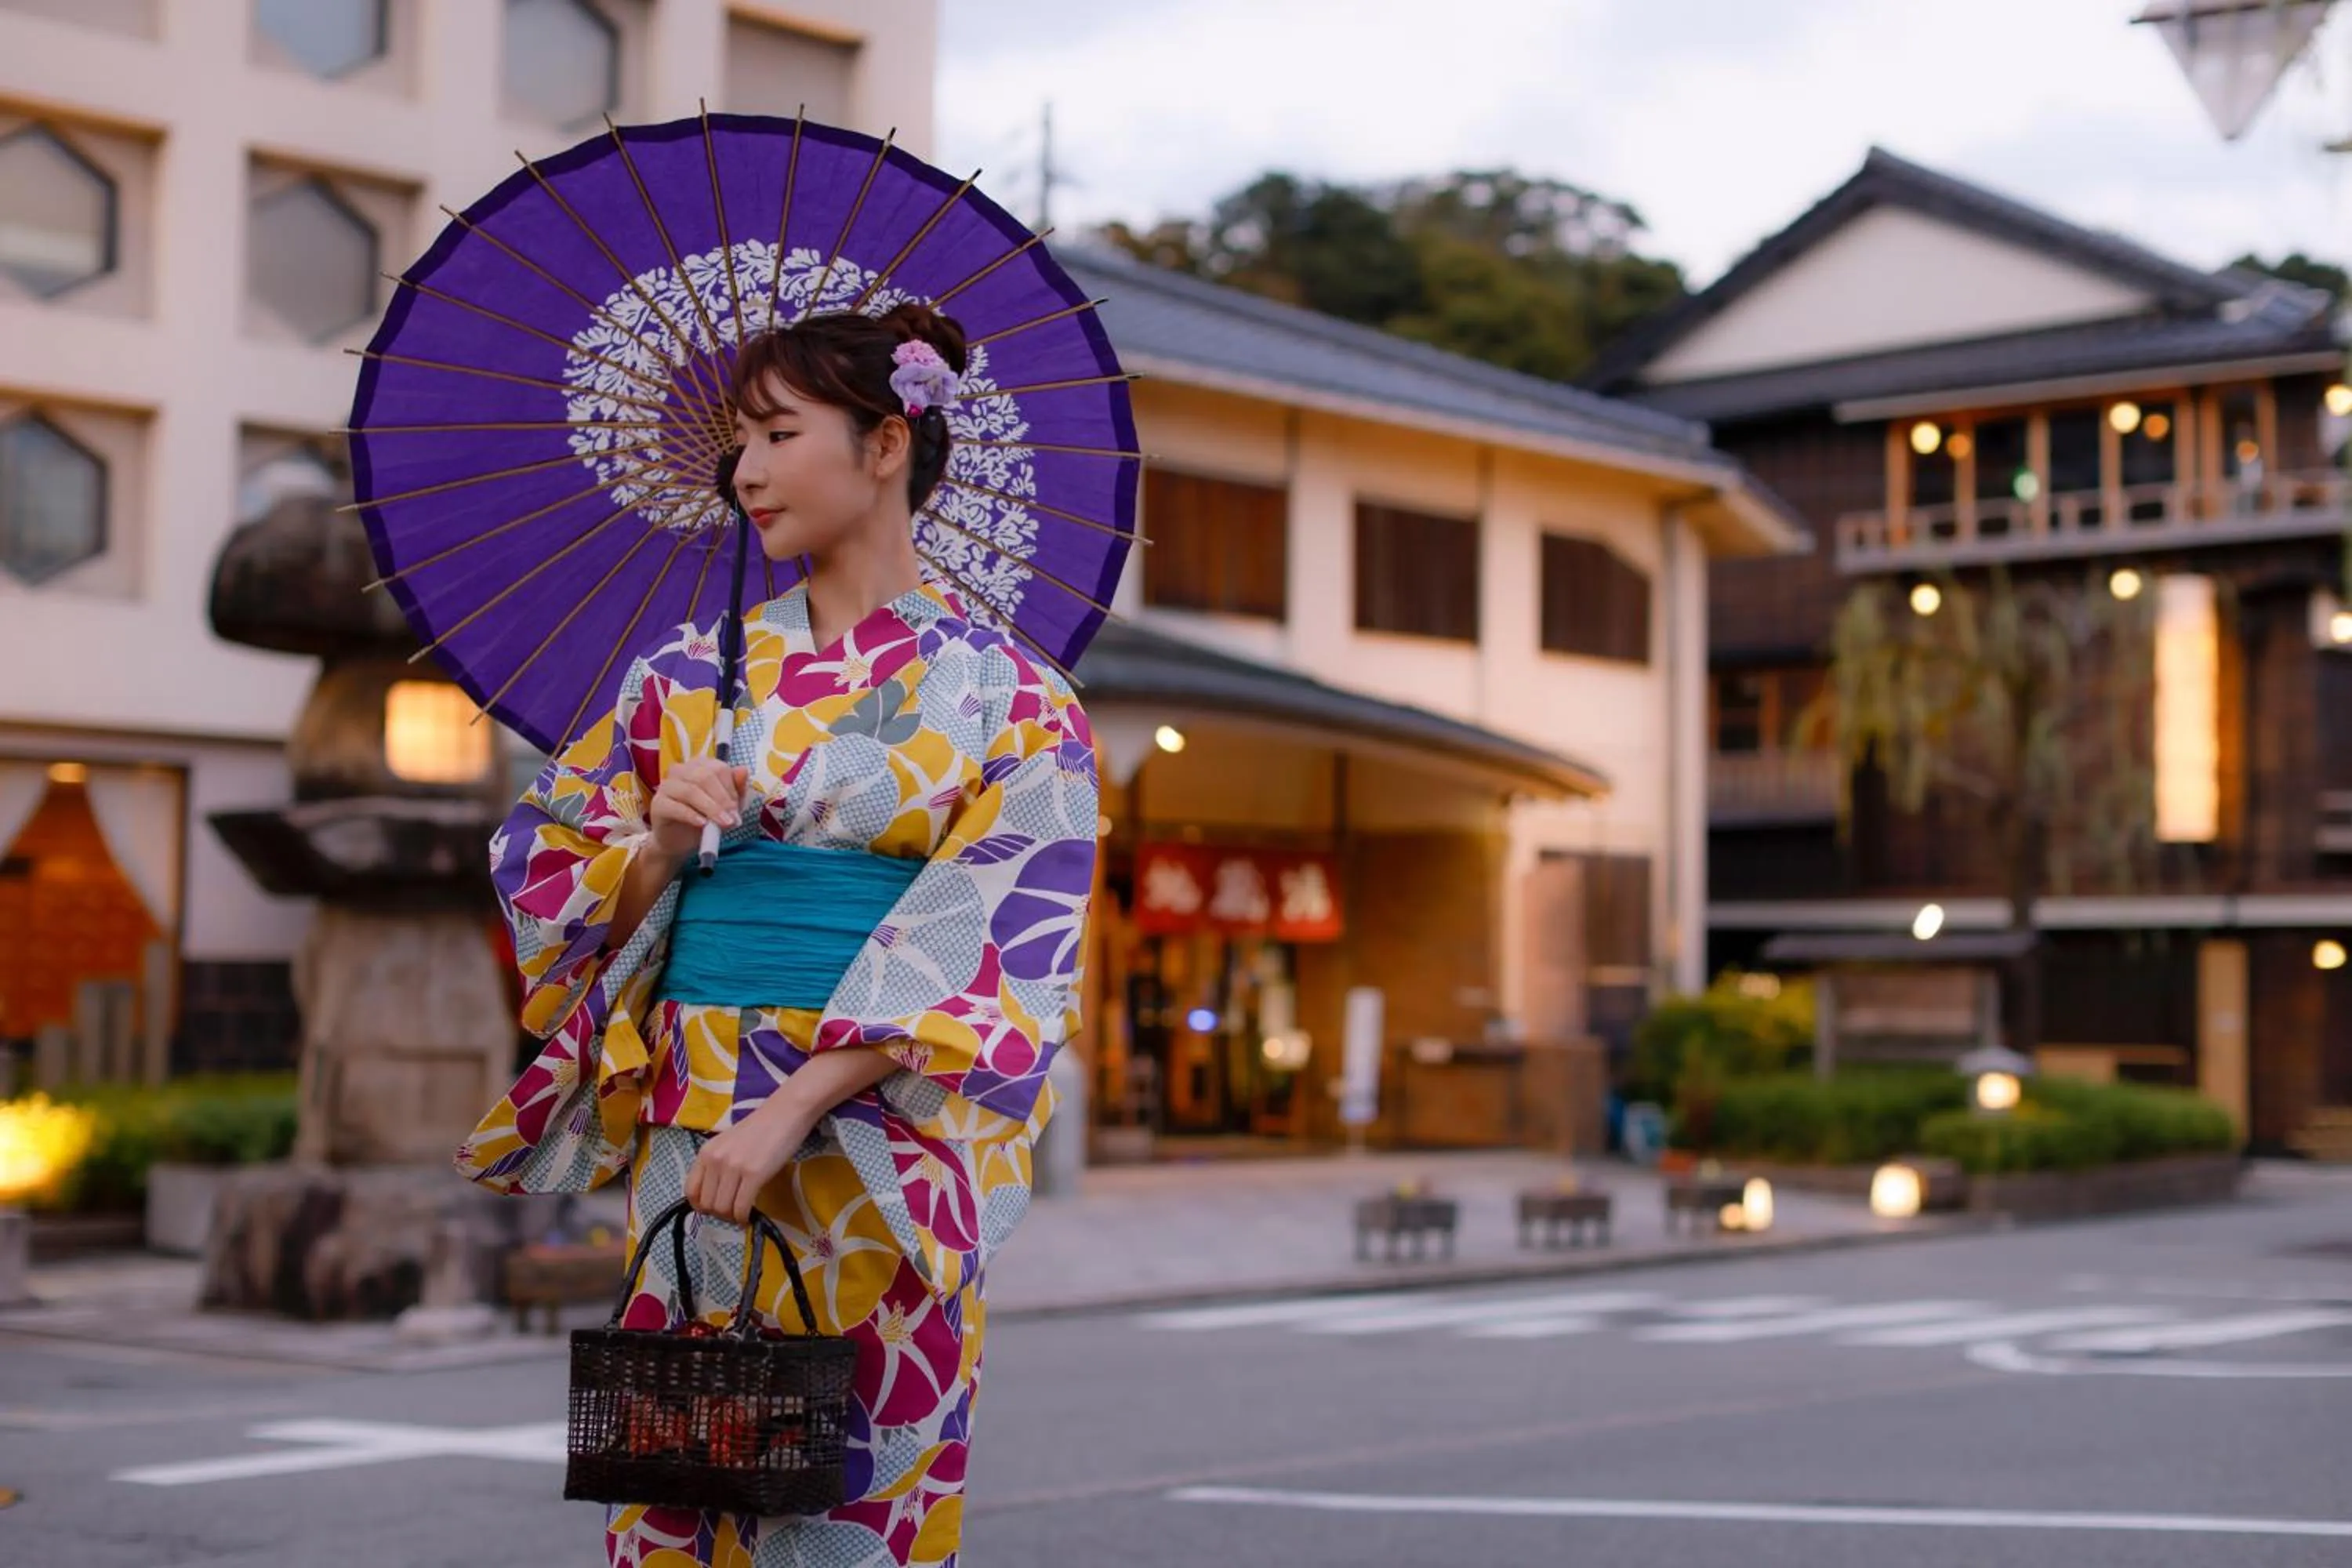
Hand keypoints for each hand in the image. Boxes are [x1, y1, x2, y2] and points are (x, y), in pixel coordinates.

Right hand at [648, 758, 749, 860]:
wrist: (680, 842)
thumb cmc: (705, 819)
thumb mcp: (727, 806)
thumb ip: (737, 788)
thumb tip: (743, 770)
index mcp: (700, 765)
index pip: (719, 768)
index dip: (731, 789)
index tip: (737, 810)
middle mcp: (681, 770)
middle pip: (704, 777)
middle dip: (722, 799)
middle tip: (732, 819)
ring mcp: (666, 785)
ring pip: (690, 790)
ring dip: (710, 808)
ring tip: (723, 824)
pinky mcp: (657, 804)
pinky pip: (675, 806)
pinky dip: (691, 815)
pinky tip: (702, 824)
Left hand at [686, 1100, 813, 1223]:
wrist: (786, 1113)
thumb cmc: (760, 1128)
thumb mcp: (728, 1144)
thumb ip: (718, 1164)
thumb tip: (715, 1194)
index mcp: (706, 1152)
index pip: (690, 1190)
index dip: (700, 1206)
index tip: (713, 1208)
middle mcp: (715, 1160)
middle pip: (707, 1204)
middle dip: (718, 1214)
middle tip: (732, 1212)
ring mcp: (734, 1167)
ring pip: (722, 1208)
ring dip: (732, 1217)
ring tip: (741, 1213)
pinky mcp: (754, 1174)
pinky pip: (741, 1207)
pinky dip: (744, 1217)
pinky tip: (749, 1215)